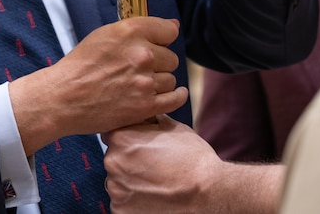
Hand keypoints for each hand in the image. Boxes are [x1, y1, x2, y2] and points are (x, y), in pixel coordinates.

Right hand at [9, 17, 187, 154]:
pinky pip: (175, 99)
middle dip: (158, 63)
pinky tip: (168, 95)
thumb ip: (139, 29)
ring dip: (158, 83)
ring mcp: (145, 81)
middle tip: (139, 70)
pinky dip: (175, 97)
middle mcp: (142, 54)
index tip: (156, 45)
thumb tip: (174, 26)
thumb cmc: (80, 66)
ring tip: (139, 86)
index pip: (169, 31)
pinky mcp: (145, 106)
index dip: (162, 39)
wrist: (62, 98)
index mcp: (131, 32)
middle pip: (171, 57)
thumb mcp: (104, 35)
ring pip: (170, 79)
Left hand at [104, 115, 282, 213]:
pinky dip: (134, 201)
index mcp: (121, 138)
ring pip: (118, 182)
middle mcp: (113, 163)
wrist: (207, 192)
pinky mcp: (121, 211)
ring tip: (156, 182)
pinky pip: (123, 202)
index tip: (143, 145)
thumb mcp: (172, 127)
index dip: (129, 138)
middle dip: (129, 160)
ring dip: (131, 181)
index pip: (114, 134)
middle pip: (115, 158)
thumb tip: (144, 116)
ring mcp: (116, 190)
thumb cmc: (192, 157)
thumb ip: (150, 121)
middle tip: (153, 165)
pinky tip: (154, 196)